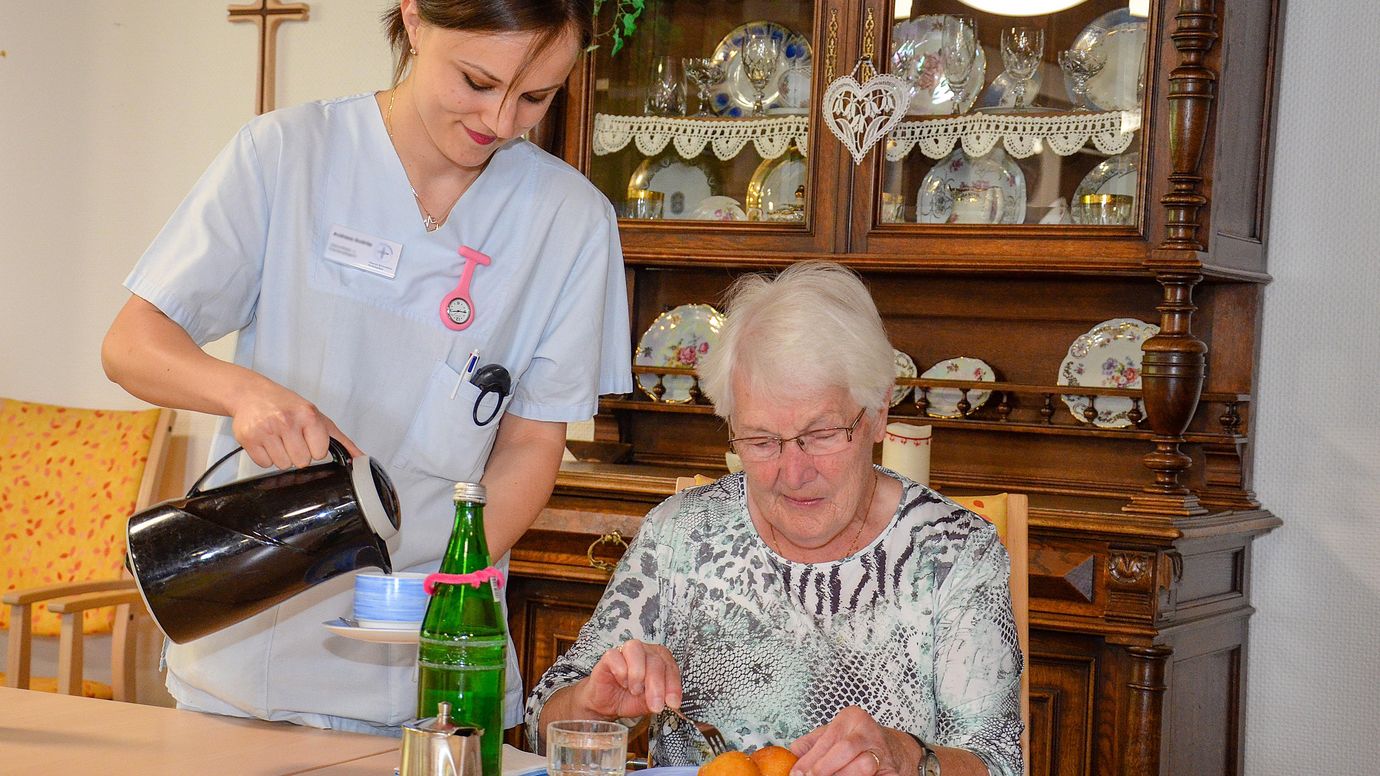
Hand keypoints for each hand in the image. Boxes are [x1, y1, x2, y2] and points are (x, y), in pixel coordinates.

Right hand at [229, 380, 361, 468]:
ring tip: (278, 438)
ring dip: (281, 456)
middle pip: (301, 462)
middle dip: (298, 453)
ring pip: (283, 465)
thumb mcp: (317, 417)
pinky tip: (266, 441)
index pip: (320, 453)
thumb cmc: (287, 406)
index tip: (307, 437)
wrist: (251, 394)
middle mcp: (286, 421)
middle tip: (291, 438)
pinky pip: (264, 464)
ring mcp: (266, 430)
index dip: (314, 448)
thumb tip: (360, 459)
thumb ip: (340, 441)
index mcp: (308, 415)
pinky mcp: (248, 439)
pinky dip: (265, 457)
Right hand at [578, 639, 683, 719]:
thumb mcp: (649, 703)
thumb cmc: (629, 699)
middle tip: (655, 705)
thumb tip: (671, 702)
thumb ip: (661, 699)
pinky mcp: (609, 656)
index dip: (673, 686)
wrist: (607, 705)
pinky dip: (621, 671)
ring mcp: (626, 651)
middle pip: (655, 660)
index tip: (673, 703)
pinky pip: (615, 656)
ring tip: (635, 691)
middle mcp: (645, 651)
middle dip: (657, 686)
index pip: (671, 667)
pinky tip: (622, 683)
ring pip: (636, 650)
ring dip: (638, 673)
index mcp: (659, 660)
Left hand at [790, 707, 914, 775]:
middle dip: (824, 768)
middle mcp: (869, 731)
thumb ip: (812, 743)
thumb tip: (793, 754)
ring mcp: (883, 751)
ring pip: (863, 765)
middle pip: (844, 749)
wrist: (892, 749)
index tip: (798, 773)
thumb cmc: (857, 741)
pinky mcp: (892, 770)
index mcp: (852, 717)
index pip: (828, 739)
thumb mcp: (833, 734)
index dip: (810, 759)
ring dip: (844, 775)